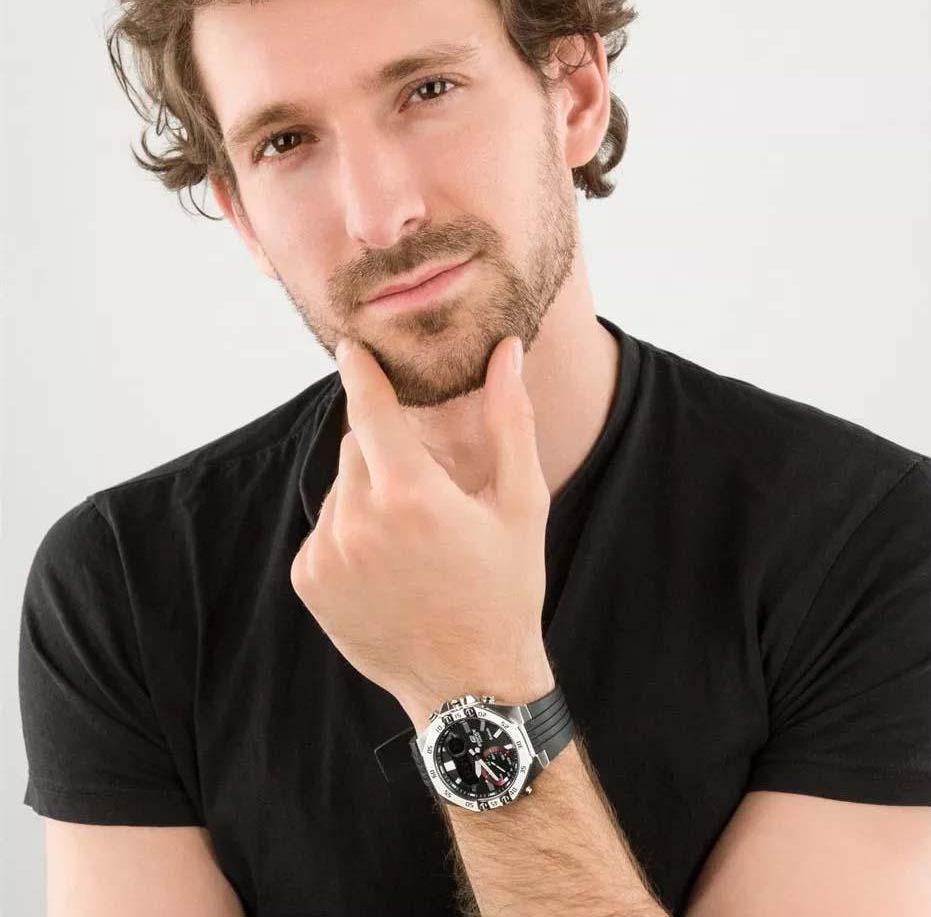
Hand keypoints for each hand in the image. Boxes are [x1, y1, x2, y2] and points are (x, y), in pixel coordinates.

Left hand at [290, 335, 555, 729]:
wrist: (471, 684)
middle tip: (428, 491)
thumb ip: (509, 420)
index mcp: (410, 494)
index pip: (369, 407)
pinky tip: (388, 564)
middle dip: (387, 451)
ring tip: (412, 539)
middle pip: (357, 447)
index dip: (360, 370)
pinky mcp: (309, 582)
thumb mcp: (521, 504)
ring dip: (369, 494)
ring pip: (340, 489)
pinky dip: (350, 531)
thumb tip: (506, 354)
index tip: (349, 346)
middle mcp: (357, 521)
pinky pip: (325, 528)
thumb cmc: (505, 590)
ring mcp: (327, 555)